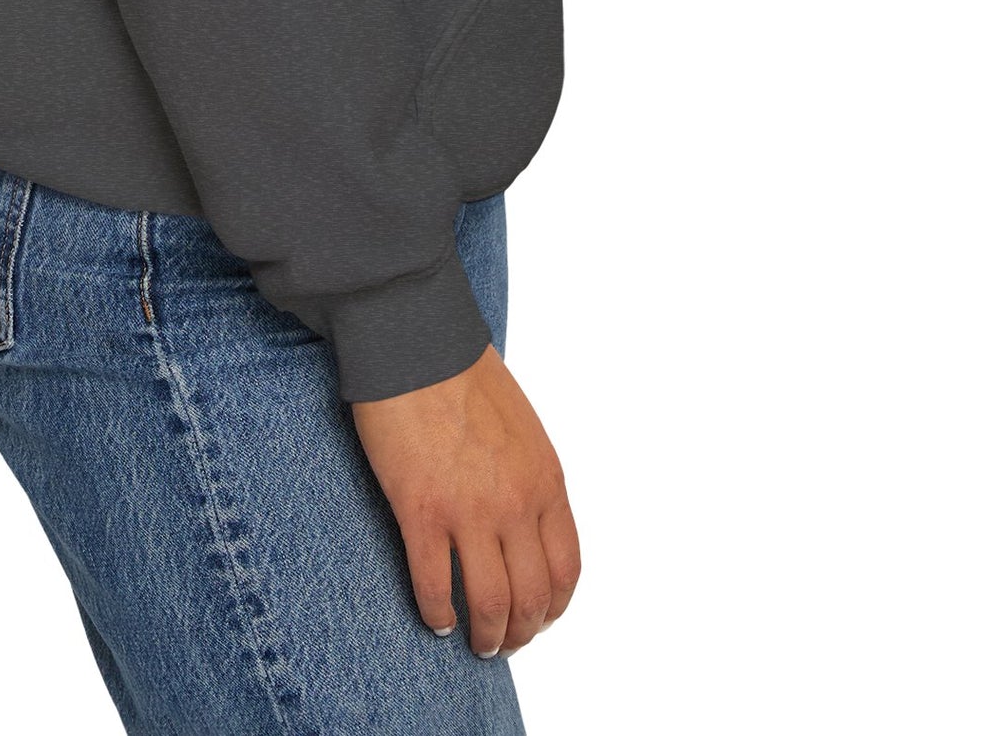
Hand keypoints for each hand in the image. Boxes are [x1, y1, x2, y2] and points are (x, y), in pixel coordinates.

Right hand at [351, 342, 580, 658]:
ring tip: (473, 642)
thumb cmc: (462, 372)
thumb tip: (521, 520)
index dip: (553, 607)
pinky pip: (434, 586)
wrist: (416, 339)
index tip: (538, 618)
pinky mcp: (421, 510)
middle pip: (532, 598)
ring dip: (485, 636)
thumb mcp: (521, 427)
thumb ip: (527, 476)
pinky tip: (434, 619)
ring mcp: (469, 511)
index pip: (566, 569)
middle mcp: (517, 504)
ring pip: (490, 604)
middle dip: (521, 632)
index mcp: (546, 481)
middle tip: (503, 643)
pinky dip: (437, 614)